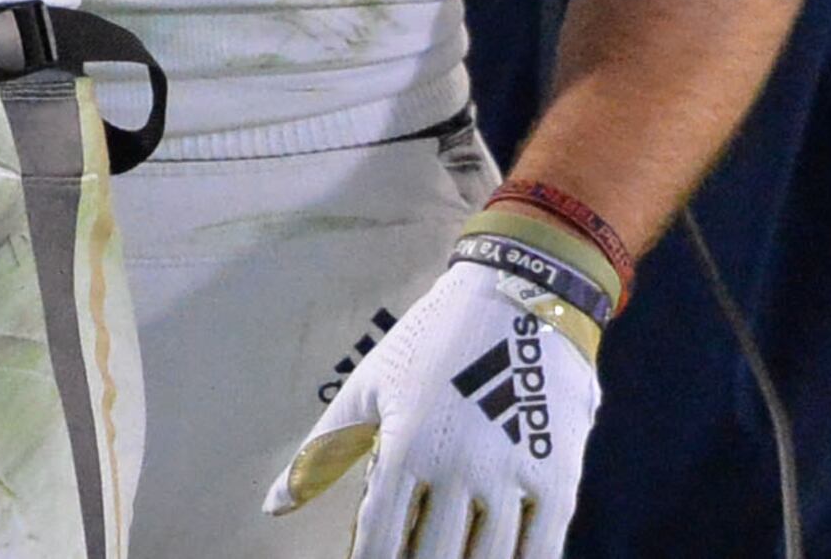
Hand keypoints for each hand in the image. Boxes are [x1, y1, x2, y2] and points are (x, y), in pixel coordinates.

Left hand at [267, 259, 598, 558]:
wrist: (519, 297)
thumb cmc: (429, 343)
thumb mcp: (368, 389)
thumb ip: (320, 453)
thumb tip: (272, 507)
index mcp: (406, 446)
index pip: (381, 539)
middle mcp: (459, 468)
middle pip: (435, 558)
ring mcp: (513, 476)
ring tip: (451, 558)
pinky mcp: (559, 477)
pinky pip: (542, 549)